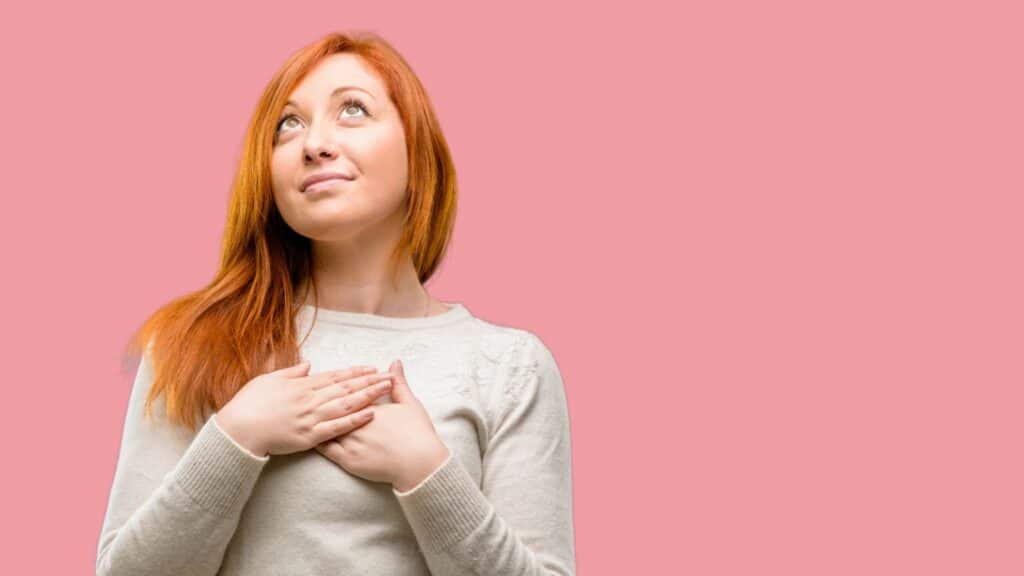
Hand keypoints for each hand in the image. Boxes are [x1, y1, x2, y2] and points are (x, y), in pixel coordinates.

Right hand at [215, 361, 394, 456]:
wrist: (238, 430)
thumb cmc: (249, 404)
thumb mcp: (269, 380)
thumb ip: (291, 372)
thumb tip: (308, 364)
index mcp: (301, 385)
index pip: (335, 376)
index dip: (355, 372)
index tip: (372, 368)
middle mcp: (310, 399)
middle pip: (346, 388)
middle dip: (369, 381)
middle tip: (390, 377)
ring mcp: (311, 417)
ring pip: (346, 404)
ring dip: (368, 396)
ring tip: (386, 390)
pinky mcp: (310, 436)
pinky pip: (337, 427)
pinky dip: (354, 420)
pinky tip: (370, 414)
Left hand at [315, 359, 450, 489]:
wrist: (419, 464)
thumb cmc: (417, 433)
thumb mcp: (410, 403)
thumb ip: (400, 383)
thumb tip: (395, 363)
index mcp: (369, 407)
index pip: (350, 394)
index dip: (341, 388)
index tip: (331, 382)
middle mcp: (356, 423)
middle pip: (334, 408)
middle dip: (322, 401)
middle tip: (308, 394)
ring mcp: (350, 442)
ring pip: (326, 427)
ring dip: (315, 420)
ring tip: (303, 414)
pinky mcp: (348, 460)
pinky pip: (326, 450)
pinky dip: (316, 442)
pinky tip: (308, 437)